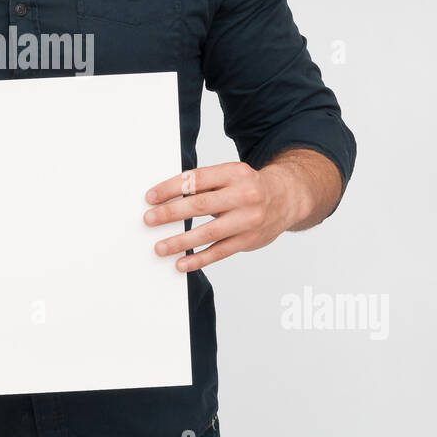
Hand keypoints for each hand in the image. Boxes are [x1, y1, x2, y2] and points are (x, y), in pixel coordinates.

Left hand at [143, 161, 297, 272]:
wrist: (286, 198)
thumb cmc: (248, 186)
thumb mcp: (231, 175)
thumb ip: (205, 184)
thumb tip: (166, 196)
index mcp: (234, 173)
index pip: (196, 179)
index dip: (170, 188)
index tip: (150, 197)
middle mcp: (243, 195)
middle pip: (200, 205)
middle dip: (170, 213)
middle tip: (149, 220)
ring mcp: (248, 219)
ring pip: (209, 232)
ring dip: (180, 241)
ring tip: (160, 247)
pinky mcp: (248, 240)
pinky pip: (219, 252)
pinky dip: (199, 259)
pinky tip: (181, 263)